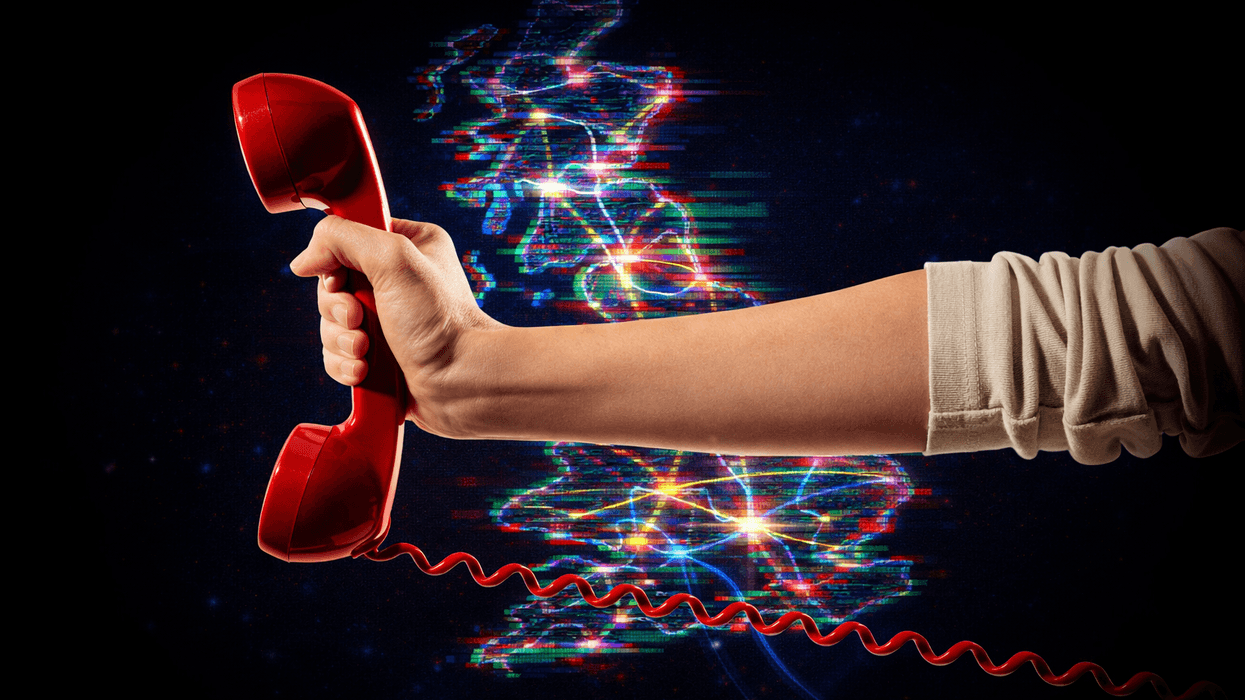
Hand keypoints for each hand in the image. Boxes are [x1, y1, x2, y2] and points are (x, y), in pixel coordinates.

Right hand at [289, 216, 505, 436]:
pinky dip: (345, 365)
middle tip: (359, 321)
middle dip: (337, 310)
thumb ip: (342, 239)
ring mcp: (388, 323)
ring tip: (366, 351)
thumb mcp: (394, 258)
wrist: (464, 382)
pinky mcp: (380, 359)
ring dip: (341, 341)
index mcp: (408, 245)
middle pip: (331, 287)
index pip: (347, 241)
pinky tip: (364, 371)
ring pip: (331, 325)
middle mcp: (397, 282)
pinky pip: (339, 357)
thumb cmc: (441, 320)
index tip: (342, 281)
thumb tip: (303, 261)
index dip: (334, 264)